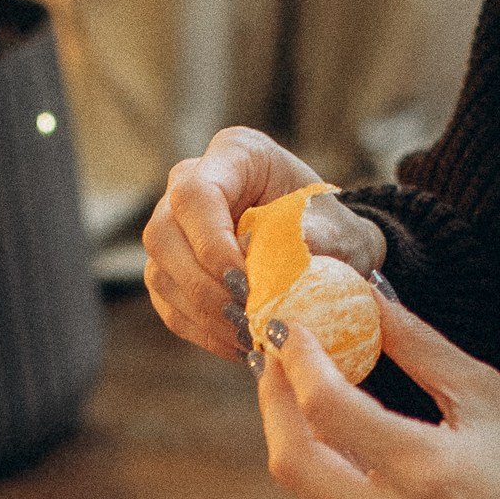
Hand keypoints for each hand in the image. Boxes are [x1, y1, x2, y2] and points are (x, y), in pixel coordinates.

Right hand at [144, 126, 385, 362]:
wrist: (332, 251)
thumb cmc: (335, 230)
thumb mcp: (340, 231)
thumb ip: (311, 239)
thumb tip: (270, 263)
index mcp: (234, 154)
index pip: (195, 194)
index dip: (210, 243)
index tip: (244, 285)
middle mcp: (190, 183)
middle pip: (162, 233)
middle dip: (202, 285)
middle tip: (246, 318)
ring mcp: (174, 227)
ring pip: (159, 272)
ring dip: (203, 314)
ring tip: (249, 337)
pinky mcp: (172, 270)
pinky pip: (170, 305)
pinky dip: (204, 332)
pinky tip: (241, 344)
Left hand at [256, 299, 499, 498]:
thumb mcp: (490, 395)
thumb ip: (417, 345)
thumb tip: (361, 295)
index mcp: (429, 473)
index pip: (326, 408)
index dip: (296, 358)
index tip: (285, 324)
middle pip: (291, 460)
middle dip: (273, 401)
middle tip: (274, 357)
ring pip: (316, 489)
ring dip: (311, 436)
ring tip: (319, 389)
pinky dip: (345, 475)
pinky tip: (367, 450)